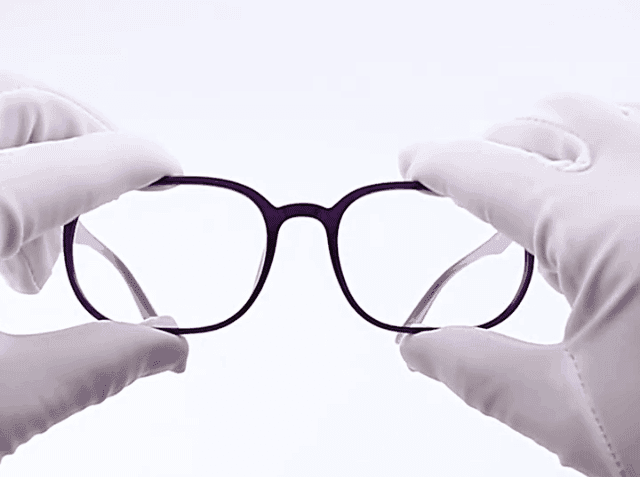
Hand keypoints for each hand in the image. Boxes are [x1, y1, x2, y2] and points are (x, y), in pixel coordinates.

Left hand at [0, 72, 188, 460]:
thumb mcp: (3, 404)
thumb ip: (105, 363)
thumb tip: (174, 347)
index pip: (82, 164)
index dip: (139, 162)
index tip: (168, 168)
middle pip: (23, 104)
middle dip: (87, 131)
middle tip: (120, 180)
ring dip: (33, 158)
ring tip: (38, 259)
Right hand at [398, 93, 639, 476]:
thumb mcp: (574, 414)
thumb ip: (476, 372)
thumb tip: (414, 347)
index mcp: (603, 227)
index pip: (486, 172)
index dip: (435, 163)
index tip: (410, 162)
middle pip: (542, 120)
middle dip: (492, 148)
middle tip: (471, 195)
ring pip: (601, 114)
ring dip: (550, 143)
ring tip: (537, 202)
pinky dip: (606, 150)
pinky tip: (604, 203)